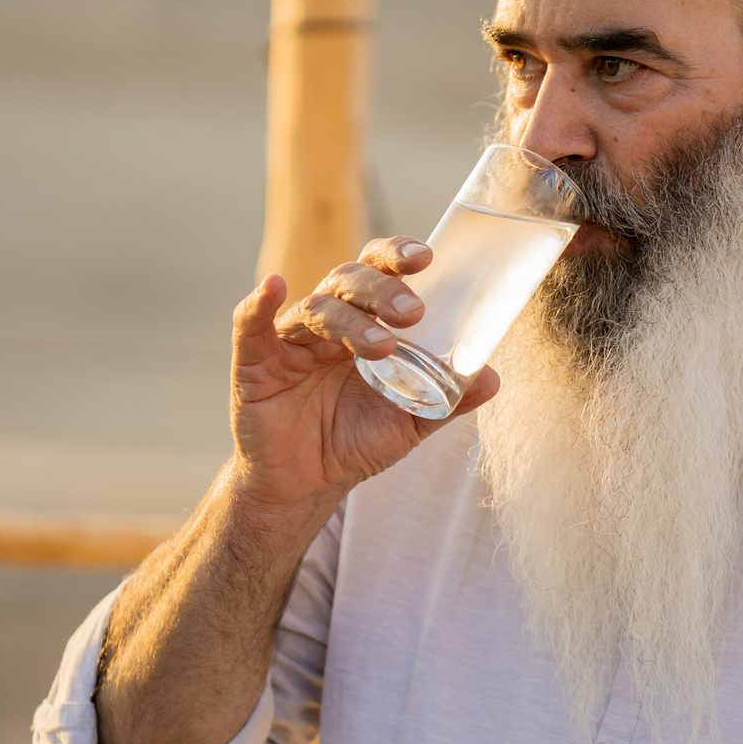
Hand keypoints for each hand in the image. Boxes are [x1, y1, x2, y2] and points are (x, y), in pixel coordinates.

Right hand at [227, 237, 497, 509]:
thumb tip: (493, 378)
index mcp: (364, 323)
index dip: (398, 256)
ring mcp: (289, 340)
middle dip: (383, 290)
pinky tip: (272, 287)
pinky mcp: (253, 364)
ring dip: (349, 320)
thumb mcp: (409, 423)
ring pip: (317, 309)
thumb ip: (448, 400)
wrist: (306, 486)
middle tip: (413, 311)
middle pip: (350, 282)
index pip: (380, 273)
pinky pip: (249, 326)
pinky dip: (257, 304)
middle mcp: (327, 322)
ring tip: (382, 347)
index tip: (427, 258)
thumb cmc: (355, 442)